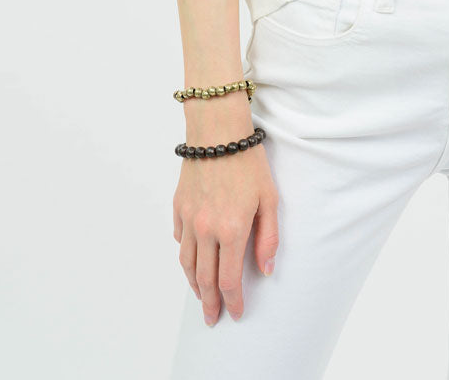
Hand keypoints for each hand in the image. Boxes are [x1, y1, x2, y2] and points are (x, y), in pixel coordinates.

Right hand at [173, 143, 280, 325]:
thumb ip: (269, 237)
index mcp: (231, 230)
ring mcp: (189, 218)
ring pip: (187, 263)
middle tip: (213, 319)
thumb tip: (266, 270)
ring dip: (194, 284)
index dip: (233, 301)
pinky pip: (180, 239)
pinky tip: (193, 259)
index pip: (230, 280)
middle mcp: (205, 229)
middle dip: (210, 303)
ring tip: (201, 297)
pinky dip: (186, 254)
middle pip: (205, 279)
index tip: (236, 314)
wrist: (217, 130)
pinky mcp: (178, 206)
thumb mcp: (269, 198)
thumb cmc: (248, 161)